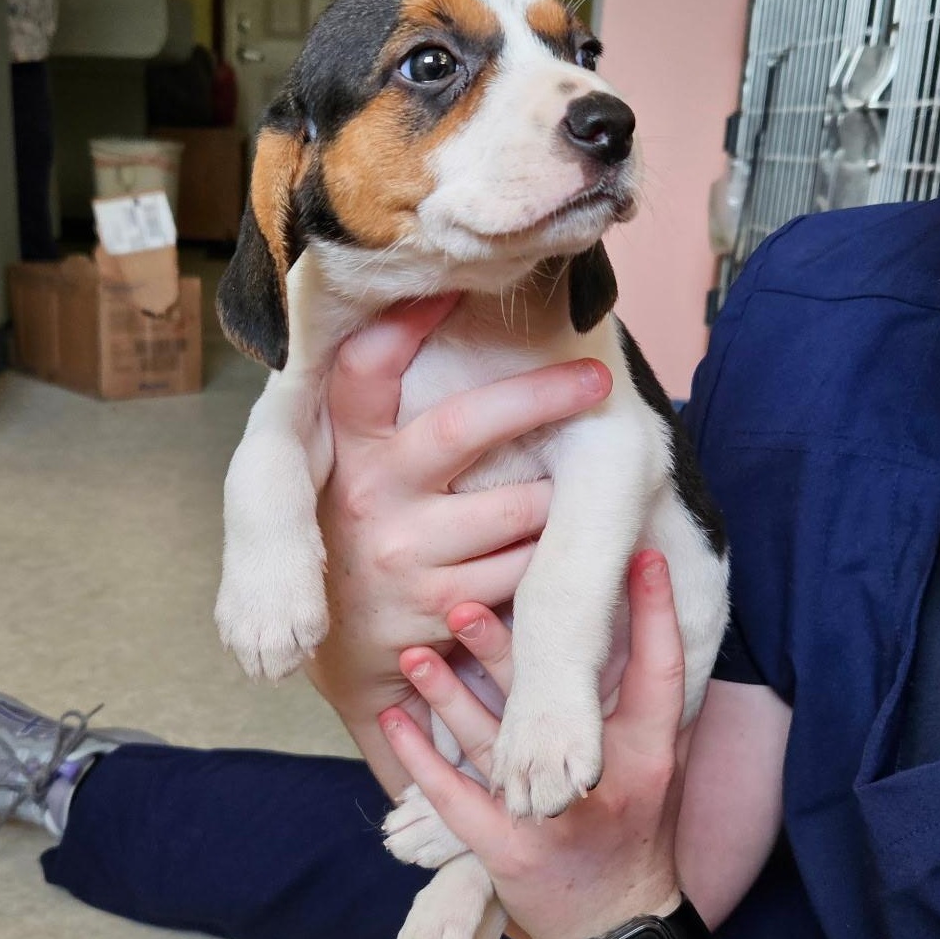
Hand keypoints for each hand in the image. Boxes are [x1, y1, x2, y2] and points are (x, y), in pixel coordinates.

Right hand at [305, 297, 611, 745]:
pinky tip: (544, 553)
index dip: (404, 325)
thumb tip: (448, 329)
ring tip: (560, 494)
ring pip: (518, 509)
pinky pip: (524, 569)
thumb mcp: (356, 476)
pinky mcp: (436, 605)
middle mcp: (368, 495)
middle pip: (462, 427)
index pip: (364, 371)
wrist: (343, 648)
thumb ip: (387, 423)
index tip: (451, 290)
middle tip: (596, 380)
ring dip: (554, 500)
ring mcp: (402, 553)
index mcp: (349, 452)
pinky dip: (547, 557)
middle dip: (538, 397)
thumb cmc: (365, 537)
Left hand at [380, 551, 687, 938]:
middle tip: (465, 602)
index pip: (656, 673)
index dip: (653, 614)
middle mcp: (596, 780)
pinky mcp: (502, 848)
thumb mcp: (655, 762)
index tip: (642, 556)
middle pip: (547, 702)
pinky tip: (392, 719)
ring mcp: (546, 816)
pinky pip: (452, 795)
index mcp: (647, 754)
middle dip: (502, 650)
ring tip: (414, 652)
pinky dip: (419, 756)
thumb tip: (625, 612)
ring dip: (447, 694)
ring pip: (489, 741)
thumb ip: (640, 696)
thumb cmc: (636, 830)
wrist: (619, 926)